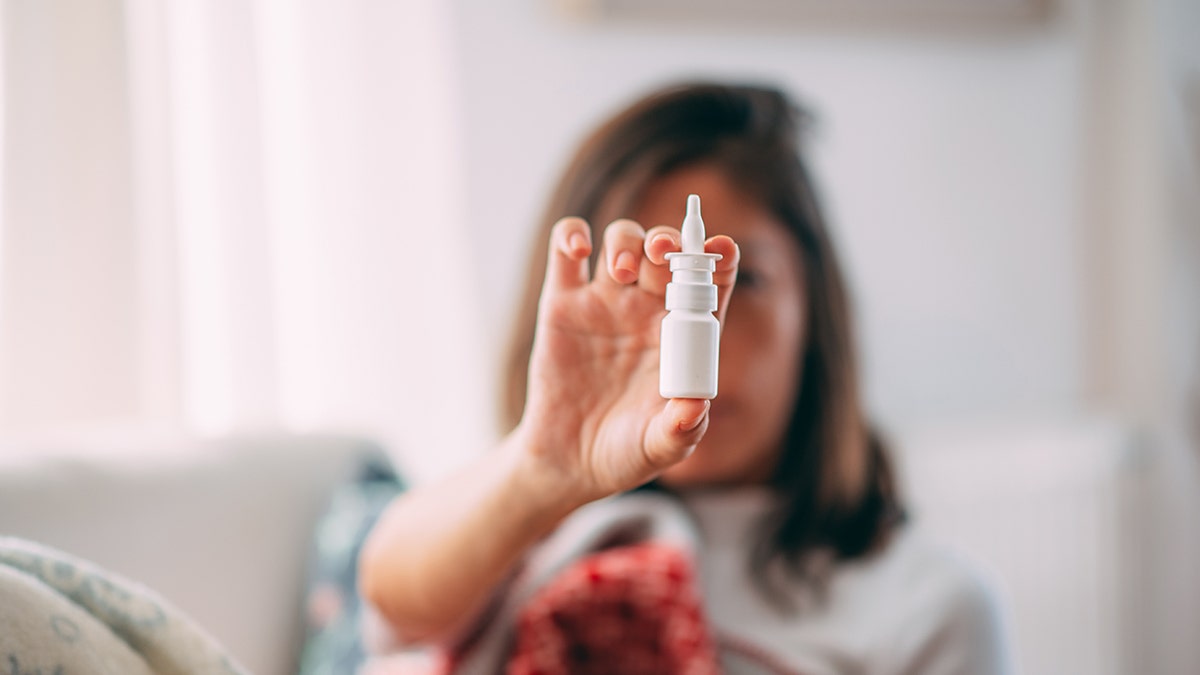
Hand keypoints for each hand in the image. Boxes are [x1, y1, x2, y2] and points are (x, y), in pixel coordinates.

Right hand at [515, 217, 738, 502]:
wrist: (567, 463)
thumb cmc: (624, 454)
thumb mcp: (659, 449)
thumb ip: (681, 429)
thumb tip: (696, 407)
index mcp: (683, 334)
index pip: (711, 283)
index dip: (719, 258)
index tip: (719, 248)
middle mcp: (647, 310)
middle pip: (666, 251)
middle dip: (669, 241)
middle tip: (662, 255)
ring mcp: (604, 302)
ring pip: (623, 240)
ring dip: (627, 241)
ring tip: (621, 271)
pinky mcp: (562, 303)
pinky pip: (566, 251)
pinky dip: (571, 235)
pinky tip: (579, 248)